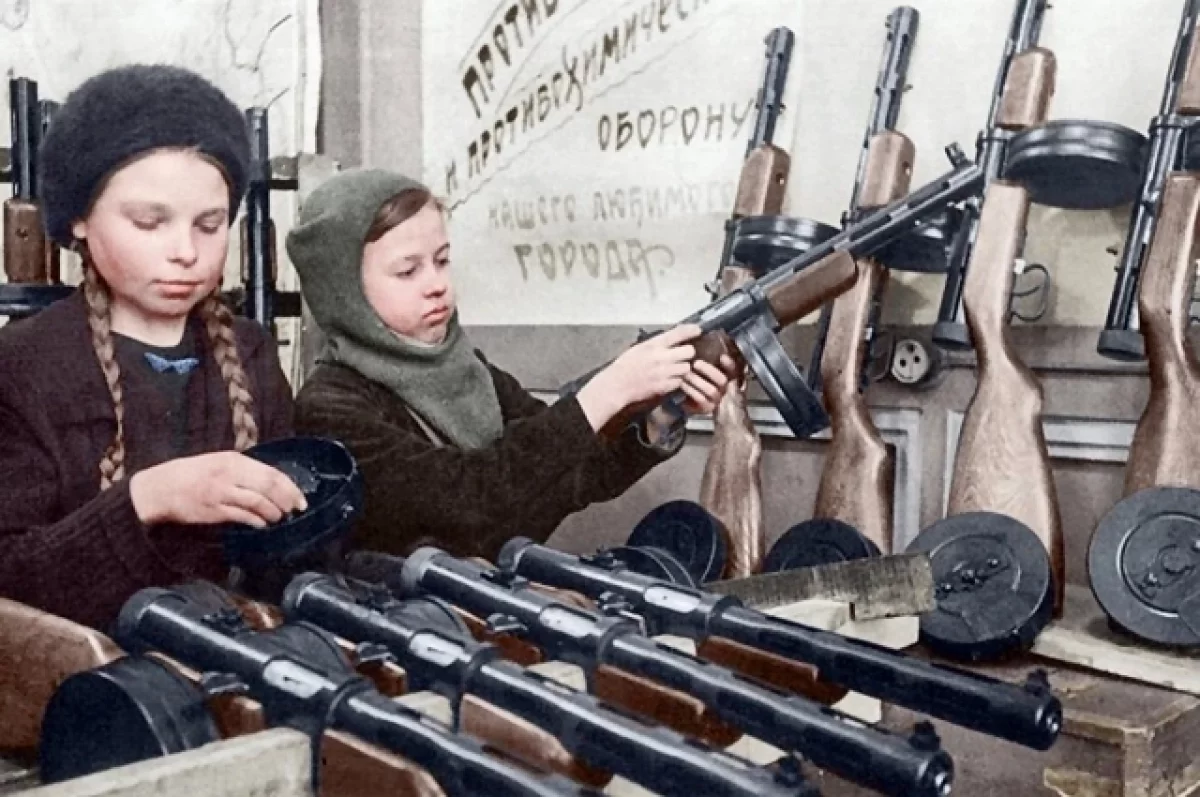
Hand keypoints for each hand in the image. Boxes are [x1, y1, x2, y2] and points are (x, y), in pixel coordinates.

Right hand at [130, 451, 308, 527]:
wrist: (160, 488)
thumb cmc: (192, 474)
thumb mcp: (219, 462)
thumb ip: (244, 470)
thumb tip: (273, 483)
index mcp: (233, 460)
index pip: (270, 472)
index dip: (289, 486)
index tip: (300, 498)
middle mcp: (229, 474)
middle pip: (267, 486)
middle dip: (286, 500)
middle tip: (295, 510)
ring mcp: (221, 493)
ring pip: (257, 502)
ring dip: (273, 512)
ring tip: (279, 518)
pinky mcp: (213, 511)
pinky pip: (241, 516)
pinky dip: (256, 521)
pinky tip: (262, 524)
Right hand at [576, 324, 700, 430]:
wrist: (617, 386)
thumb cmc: (624, 367)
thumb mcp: (638, 348)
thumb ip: (656, 344)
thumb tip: (671, 340)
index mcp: (653, 345)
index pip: (677, 333)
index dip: (690, 330)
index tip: (697, 330)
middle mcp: (661, 357)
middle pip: (689, 351)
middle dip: (688, 353)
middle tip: (682, 356)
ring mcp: (664, 372)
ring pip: (686, 368)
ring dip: (683, 369)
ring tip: (674, 370)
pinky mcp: (664, 386)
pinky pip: (680, 382)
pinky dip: (677, 381)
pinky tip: (668, 380)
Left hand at [677, 354, 738, 415]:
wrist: (679, 395)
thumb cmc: (691, 374)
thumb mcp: (698, 362)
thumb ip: (704, 352)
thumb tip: (702, 335)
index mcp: (724, 374)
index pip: (734, 369)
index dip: (730, 364)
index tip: (722, 357)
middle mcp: (723, 387)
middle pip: (723, 380)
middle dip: (709, 371)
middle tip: (696, 363)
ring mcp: (716, 399)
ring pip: (711, 390)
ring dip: (697, 381)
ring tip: (685, 374)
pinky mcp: (706, 408)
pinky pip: (701, 400)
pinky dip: (691, 391)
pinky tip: (682, 384)